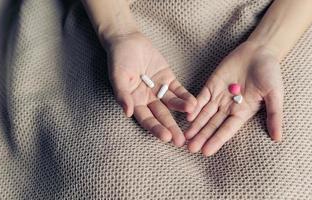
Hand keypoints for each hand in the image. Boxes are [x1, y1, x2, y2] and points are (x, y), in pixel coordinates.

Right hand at [107, 32, 196, 146]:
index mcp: (135, 102)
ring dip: (181, 109)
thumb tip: (127, 113)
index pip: (147, 119)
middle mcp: (148, 99)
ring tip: (191, 113)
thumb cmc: (118, 60)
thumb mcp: (118, 77)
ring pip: (172, 104)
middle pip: (162, 116)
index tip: (166, 137)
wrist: (127, 40)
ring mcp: (159, 90)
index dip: (156, 129)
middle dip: (172, 127)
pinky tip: (194, 102)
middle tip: (182, 140)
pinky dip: (185, 96)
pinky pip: (178, 90)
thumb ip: (123, 95)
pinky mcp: (168, 79)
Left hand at [185, 41, 283, 155]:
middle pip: (212, 125)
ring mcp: (218, 96)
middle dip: (202, 136)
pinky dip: (194, 107)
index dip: (217, 140)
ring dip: (195, 125)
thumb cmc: (270, 73)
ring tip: (185, 136)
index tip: (206, 152)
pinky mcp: (211, 85)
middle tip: (190, 149)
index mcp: (242, 112)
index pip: (227, 129)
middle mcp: (228, 107)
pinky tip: (187, 116)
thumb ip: (274, 115)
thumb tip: (278, 139)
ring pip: (204, 114)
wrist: (260, 51)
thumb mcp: (275, 94)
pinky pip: (201, 98)